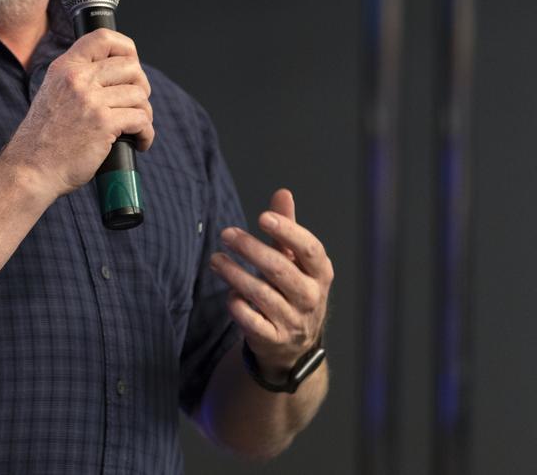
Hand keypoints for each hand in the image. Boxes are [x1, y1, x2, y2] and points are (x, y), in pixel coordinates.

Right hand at [0, 29, 153, 197]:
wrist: (31, 169)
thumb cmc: (42, 139)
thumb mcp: (52, 94)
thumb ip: (76, 80)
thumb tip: (111, 74)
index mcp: (64, 68)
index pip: (102, 38)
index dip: (126, 47)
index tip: (132, 64)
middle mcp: (77, 79)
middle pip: (130, 67)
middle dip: (141, 86)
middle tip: (136, 104)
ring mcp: (91, 100)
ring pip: (139, 95)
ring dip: (145, 113)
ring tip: (136, 128)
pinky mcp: (103, 124)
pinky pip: (141, 120)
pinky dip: (146, 133)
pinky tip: (139, 142)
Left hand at [210, 189, 332, 375]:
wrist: (294, 344)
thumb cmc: (292, 289)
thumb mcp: (295, 260)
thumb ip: (287, 227)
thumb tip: (282, 192)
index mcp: (320, 273)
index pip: (310, 249)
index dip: (288, 231)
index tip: (262, 216)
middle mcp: (311, 298)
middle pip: (281, 270)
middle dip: (251, 249)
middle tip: (226, 233)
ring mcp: (293, 321)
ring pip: (262, 294)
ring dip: (235, 274)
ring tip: (216, 259)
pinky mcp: (273, 339)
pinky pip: (252, 322)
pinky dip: (237, 306)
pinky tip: (228, 293)